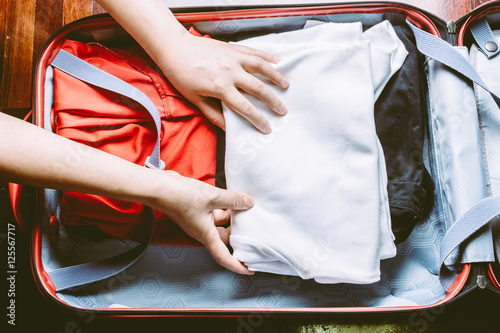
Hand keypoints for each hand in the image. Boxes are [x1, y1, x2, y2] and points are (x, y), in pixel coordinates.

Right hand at [147, 171, 254, 273]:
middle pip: (225, 238)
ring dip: (233, 217)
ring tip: (247, 206)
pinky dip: (224, 206)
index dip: (238, 265)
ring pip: (220, 223)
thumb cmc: (181, 197)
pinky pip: (215, 212)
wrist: (160, 187)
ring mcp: (199, 220)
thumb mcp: (212, 197)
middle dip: (238, 234)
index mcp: (206, 235)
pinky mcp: (197, 209)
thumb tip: (249, 202)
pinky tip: (233, 196)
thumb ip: (232, 200)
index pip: (223, 257)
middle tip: (255, 228)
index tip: (250, 269)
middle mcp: (203, 230)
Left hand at [158, 32, 288, 133]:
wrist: (174, 48)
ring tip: (286, 85)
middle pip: (258, 88)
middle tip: (283, 111)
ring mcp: (233, 58)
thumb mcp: (195, 99)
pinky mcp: (232, 48)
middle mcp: (230, 72)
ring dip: (275, 76)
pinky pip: (254, 52)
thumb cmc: (181, 75)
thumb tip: (228, 128)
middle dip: (272, 101)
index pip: (245, 107)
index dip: (258, 120)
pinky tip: (277, 61)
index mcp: (220, 87)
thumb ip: (214, 114)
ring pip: (261, 67)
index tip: (267, 128)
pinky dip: (267, 56)